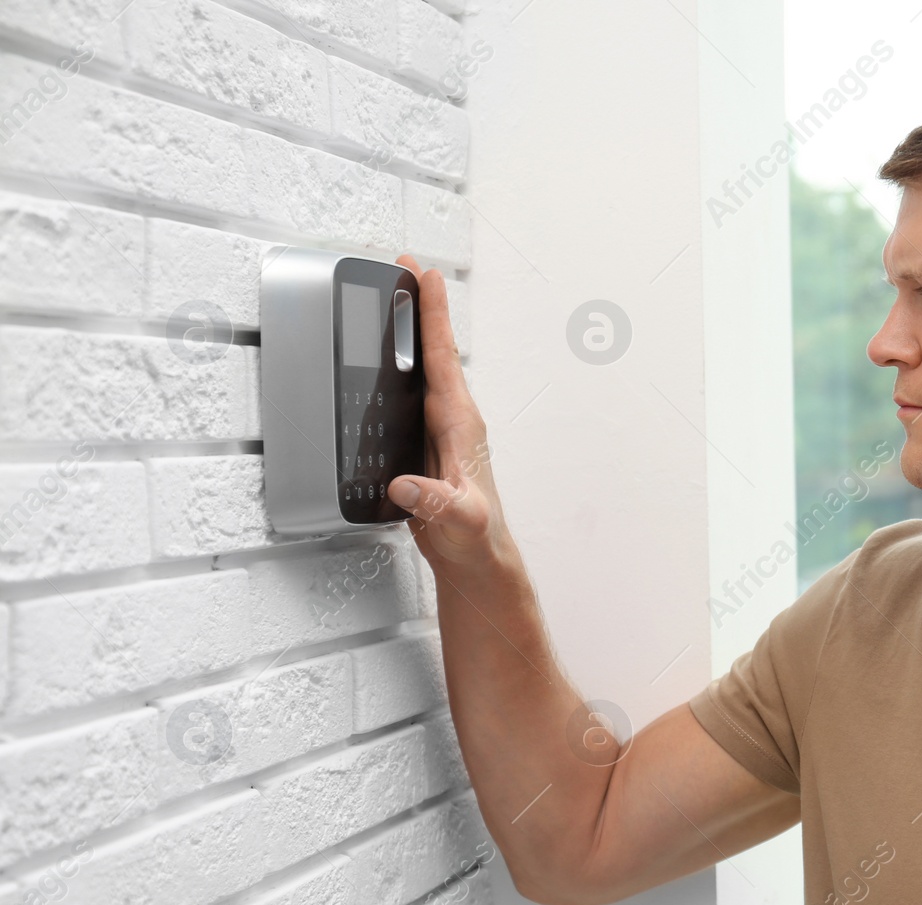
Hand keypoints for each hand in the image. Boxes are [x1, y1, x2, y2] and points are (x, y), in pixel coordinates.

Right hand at [387, 254, 512, 571]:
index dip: (432, 315)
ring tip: (392, 295)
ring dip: (407, 331)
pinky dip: (397, 366)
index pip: (443, 357)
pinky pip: (410, 393)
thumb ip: (436, 502)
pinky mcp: (425, 443)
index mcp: (460, 424)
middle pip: (432, 351)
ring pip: (421, 368)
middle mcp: (453, 418)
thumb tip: (408, 484)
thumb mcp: (458, 520)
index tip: (425, 274)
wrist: (475, 559)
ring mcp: (439, 429)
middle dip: (419, 307)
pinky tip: (384, 356)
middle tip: (403, 265)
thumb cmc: (474, 539)